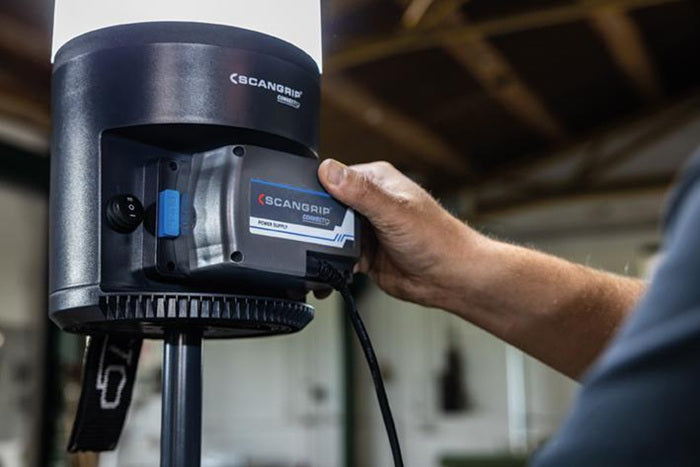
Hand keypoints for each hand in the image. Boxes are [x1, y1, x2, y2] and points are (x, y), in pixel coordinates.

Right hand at [317, 159, 480, 307]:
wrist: (452, 279)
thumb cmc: (437, 239)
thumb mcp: (394, 212)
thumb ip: (361, 193)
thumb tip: (330, 170)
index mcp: (376, 181)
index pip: (334, 178)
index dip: (317, 191)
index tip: (299, 204)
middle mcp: (369, 202)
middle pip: (328, 208)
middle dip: (316, 223)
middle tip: (305, 235)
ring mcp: (366, 229)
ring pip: (330, 234)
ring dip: (322, 245)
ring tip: (314, 254)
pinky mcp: (365, 254)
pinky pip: (337, 256)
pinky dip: (329, 264)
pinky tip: (324, 270)